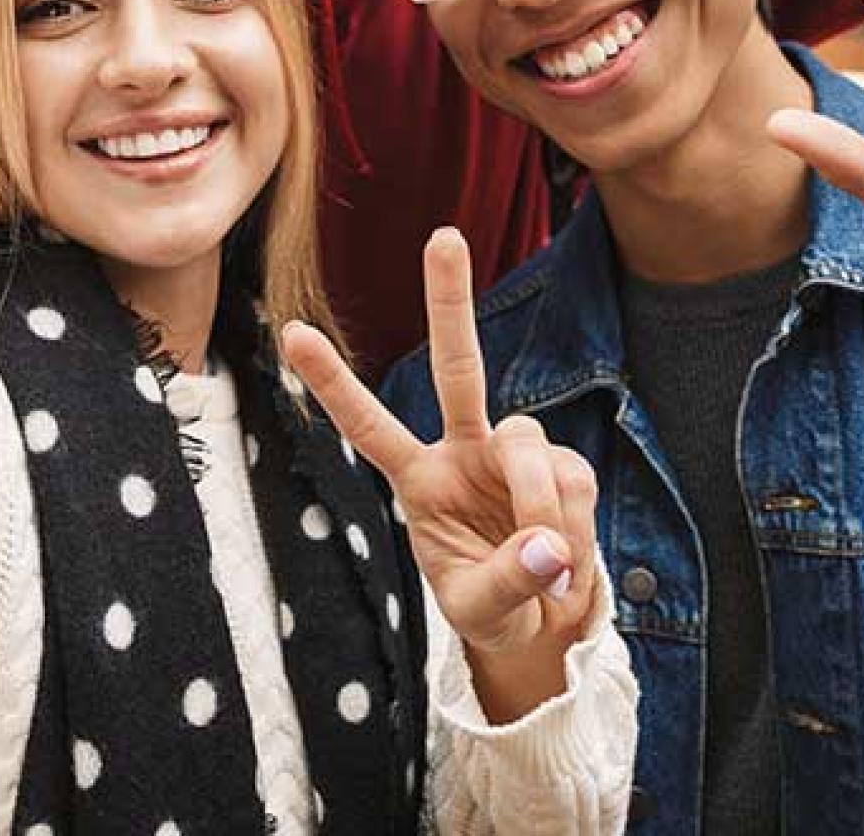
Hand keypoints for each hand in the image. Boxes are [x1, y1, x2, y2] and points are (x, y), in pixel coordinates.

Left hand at [283, 228, 598, 722]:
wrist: (549, 628)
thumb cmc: (494, 610)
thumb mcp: (482, 612)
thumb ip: (506, 581)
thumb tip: (547, 545)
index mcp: (420, 480)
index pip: (368, 426)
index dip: (333, 383)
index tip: (290, 332)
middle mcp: (465, 450)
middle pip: (456, 366)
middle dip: (450, 301)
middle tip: (442, 235)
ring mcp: (516, 453)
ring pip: (525, 443)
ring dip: (537, 504)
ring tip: (547, 565)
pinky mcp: (565, 466)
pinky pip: (571, 483)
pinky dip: (573, 529)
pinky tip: (567, 559)